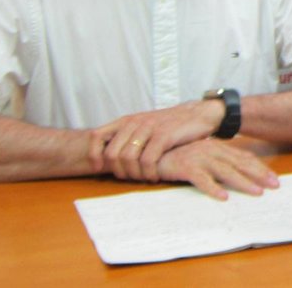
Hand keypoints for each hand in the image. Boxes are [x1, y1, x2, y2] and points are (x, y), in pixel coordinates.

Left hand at [89, 100, 224, 181]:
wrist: (198, 114)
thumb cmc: (170, 124)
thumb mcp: (144, 126)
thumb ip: (127, 137)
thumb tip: (108, 157)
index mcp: (126, 121)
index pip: (96, 136)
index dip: (93, 155)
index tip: (100, 169)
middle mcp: (134, 123)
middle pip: (112, 154)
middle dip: (119, 171)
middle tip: (132, 178)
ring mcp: (148, 128)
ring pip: (128, 159)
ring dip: (135, 174)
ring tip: (144, 178)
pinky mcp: (164, 135)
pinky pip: (148, 160)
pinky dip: (149, 173)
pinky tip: (155, 177)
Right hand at [156, 138, 279, 199]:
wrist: (151, 151)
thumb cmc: (178, 156)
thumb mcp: (202, 157)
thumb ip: (218, 163)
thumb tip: (237, 174)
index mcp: (217, 147)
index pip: (244, 158)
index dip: (260, 168)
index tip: (274, 178)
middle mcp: (211, 150)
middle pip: (239, 163)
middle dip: (259, 175)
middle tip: (274, 186)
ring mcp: (198, 157)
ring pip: (225, 171)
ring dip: (242, 182)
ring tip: (256, 192)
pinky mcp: (185, 166)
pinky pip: (201, 179)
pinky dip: (213, 188)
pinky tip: (223, 197)